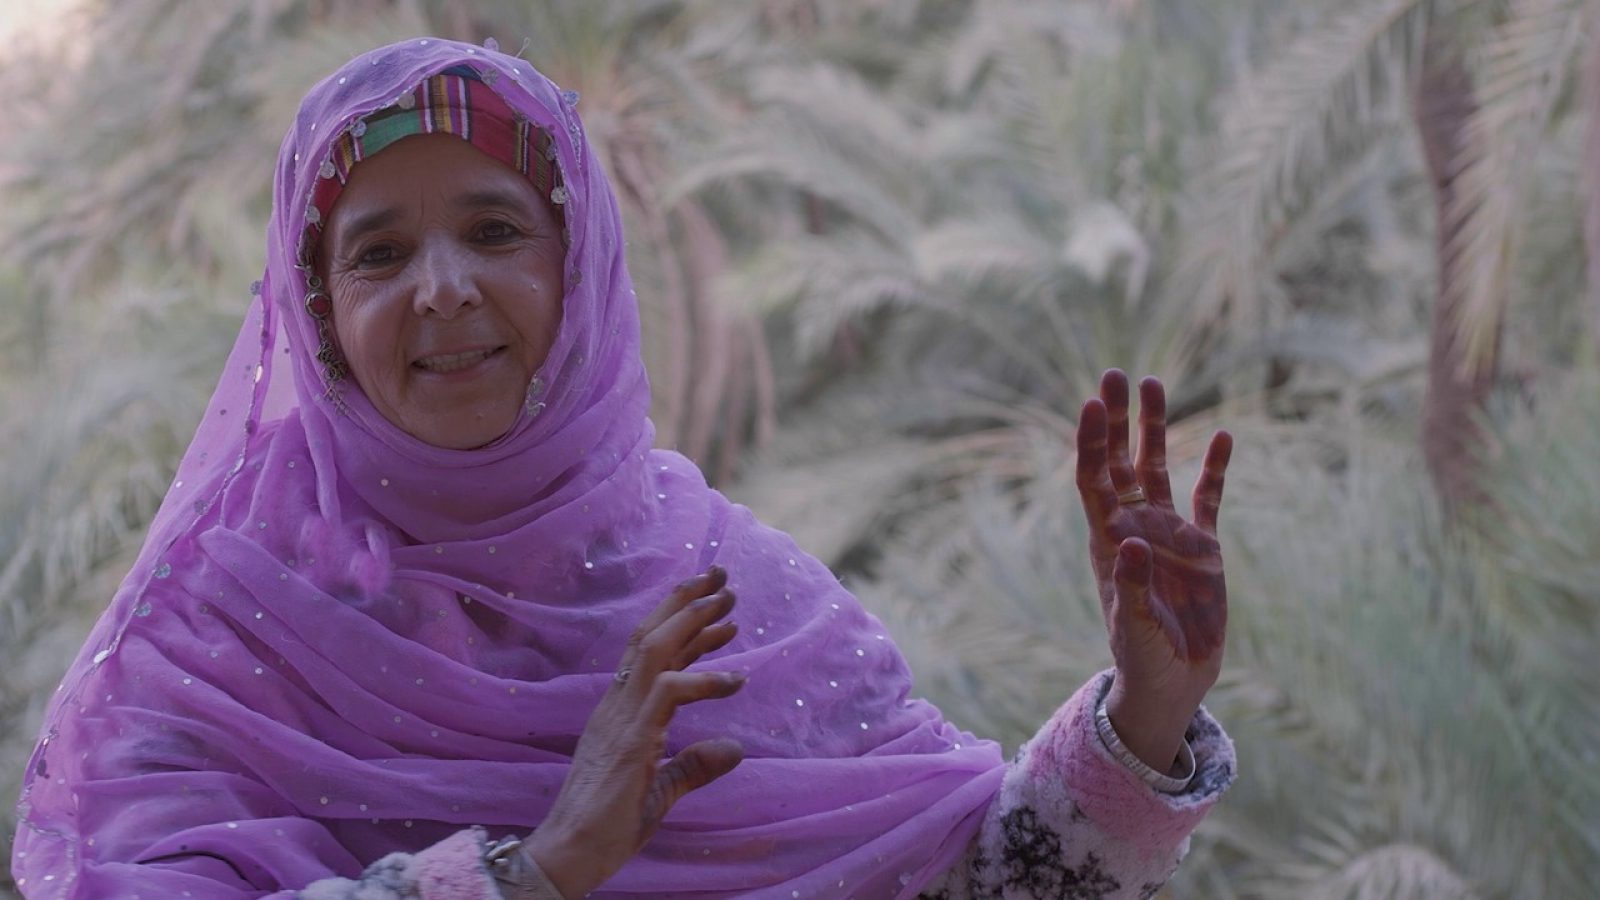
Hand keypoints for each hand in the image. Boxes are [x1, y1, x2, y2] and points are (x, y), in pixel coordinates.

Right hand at [522, 566, 744, 897]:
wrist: (570, 853)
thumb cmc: (607, 827)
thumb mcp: (659, 790)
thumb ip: (692, 766)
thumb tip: (733, 748)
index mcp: (619, 711)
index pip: (651, 655)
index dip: (685, 627)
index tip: (719, 609)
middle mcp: (617, 705)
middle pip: (650, 636)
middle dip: (687, 603)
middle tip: (723, 577)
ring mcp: (621, 718)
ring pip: (654, 650)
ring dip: (693, 621)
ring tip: (728, 601)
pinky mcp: (631, 739)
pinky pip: (668, 692)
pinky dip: (703, 680)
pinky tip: (735, 679)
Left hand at [1074, 369, 1231, 772]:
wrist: (1173, 682)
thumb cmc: (1143, 659)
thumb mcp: (1135, 627)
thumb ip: (1133, 587)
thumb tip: (1131, 543)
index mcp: (1109, 541)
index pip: (1093, 481)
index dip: (1090, 443)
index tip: (1090, 404)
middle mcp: (1135, 527)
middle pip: (1120, 461)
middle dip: (1116, 420)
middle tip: (1115, 374)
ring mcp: (1168, 533)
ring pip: (1158, 467)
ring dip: (1154, 428)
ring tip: (1153, 383)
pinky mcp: (1202, 547)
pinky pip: (1208, 497)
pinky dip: (1214, 467)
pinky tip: (1223, 435)